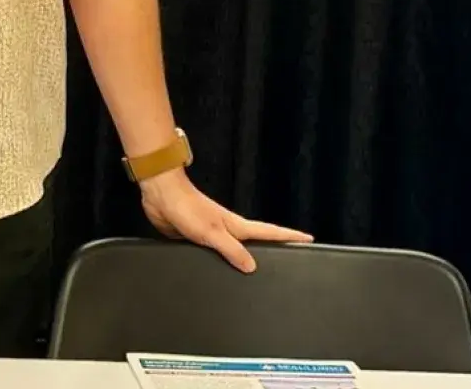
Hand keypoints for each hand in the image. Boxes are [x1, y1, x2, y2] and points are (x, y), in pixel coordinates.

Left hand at [139, 169, 311, 271]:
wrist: (162, 197)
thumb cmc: (187, 208)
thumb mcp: (212, 231)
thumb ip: (231, 250)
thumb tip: (252, 267)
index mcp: (236, 226)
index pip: (269, 232)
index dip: (290, 236)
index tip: (309, 239)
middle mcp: (228, 230)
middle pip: (256, 242)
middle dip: (274, 249)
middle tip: (291, 258)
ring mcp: (213, 234)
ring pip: (236, 251)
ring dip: (247, 259)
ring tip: (260, 273)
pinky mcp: (198, 240)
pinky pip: (217, 255)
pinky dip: (224, 263)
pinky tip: (223, 272)